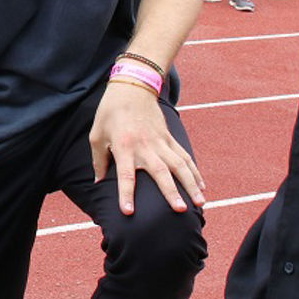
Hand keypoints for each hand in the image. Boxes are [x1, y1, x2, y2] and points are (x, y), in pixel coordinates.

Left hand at [89, 81, 205, 214]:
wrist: (131, 87)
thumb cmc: (109, 112)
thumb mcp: (97, 135)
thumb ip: (99, 160)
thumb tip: (98, 182)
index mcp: (124, 146)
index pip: (125, 175)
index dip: (126, 193)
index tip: (129, 212)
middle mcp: (145, 146)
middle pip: (160, 172)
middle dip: (171, 192)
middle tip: (180, 210)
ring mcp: (160, 142)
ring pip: (179, 165)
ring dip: (191, 184)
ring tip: (200, 203)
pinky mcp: (169, 138)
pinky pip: (184, 157)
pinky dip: (194, 172)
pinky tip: (202, 186)